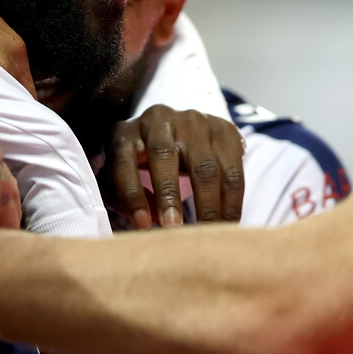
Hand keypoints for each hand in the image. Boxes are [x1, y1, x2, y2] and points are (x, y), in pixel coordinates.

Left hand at [105, 104, 244, 228]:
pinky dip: (232, 201)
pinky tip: (228, 223)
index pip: (123, 159)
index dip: (132, 194)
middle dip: (169, 195)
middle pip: (163, 154)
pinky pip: (232, 170)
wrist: (180, 133)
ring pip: (204, 166)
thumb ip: (122, 199)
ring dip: (207, 205)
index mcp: (125, 132)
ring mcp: (193, 121)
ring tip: (207, 234)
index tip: (143, 225)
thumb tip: (146, 219)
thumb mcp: (120, 179)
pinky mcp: (223, 130)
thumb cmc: (141, 166)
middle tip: (175, 229)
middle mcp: (158, 119)